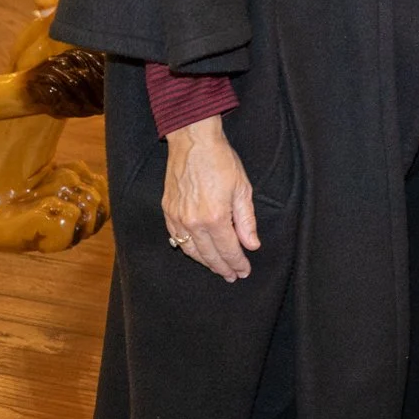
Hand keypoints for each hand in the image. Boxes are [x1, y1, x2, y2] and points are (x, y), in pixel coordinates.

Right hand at [164, 115, 259, 281]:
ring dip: (205, 262)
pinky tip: (196, 252)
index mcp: (215, 218)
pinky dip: (188, 248)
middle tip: (232, 275)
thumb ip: (246, 221)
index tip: (243, 271)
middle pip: (209, 255)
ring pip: (191, 250)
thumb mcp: (242, 189)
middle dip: (222, 267)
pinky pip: (176, 238)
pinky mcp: (167, 211)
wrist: (193, 142)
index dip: (237, 263)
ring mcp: (177, 218)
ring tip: (217, 268)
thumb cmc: (221, 161)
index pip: (228, 250)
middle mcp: (193, 222)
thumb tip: (252, 245)